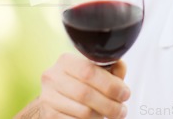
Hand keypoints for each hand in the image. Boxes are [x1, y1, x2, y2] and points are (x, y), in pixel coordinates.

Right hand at [15, 53, 129, 118]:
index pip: (89, 71)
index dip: (111, 84)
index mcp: (66, 61)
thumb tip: (120, 68)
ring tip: (108, 113)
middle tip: (121, 110)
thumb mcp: (97, 70)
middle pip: (86, 94)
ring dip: (101, 115)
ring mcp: (48, 97)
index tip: (124, 93)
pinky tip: (94, 118)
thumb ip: (111, 67)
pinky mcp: (49, 115)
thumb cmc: (82, 81)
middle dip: (110, 104)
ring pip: (83, 111)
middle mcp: (53, 77)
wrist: (60, 96)